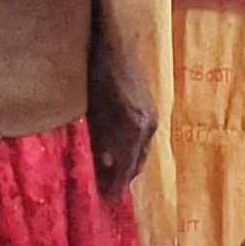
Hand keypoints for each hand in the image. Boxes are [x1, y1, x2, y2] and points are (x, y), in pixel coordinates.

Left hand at [88, 41, 158, 198]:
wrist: (113, 44)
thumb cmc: (96, 74)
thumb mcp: (93, 110)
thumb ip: (101, 139)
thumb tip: (105, 166)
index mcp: (136, 127)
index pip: (128, 166)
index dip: (117, 185)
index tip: (107, 201)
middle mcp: (149, 125)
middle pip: (138, 162)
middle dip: (124, 179)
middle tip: (110, 195)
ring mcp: (151, 116)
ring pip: (141, 151)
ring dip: (129, 165)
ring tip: (114, 178)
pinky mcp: (149, 109)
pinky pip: (141, 138)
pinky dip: (132, 150)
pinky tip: (120, 153)